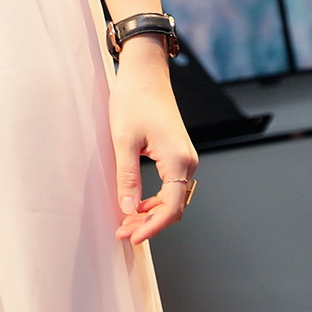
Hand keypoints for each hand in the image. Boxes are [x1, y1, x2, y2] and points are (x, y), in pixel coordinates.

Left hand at [108, 40, 198, 245]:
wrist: (145, 73)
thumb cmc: (134, 100)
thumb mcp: (124, 140)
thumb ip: (127, 177)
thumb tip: (128, 209)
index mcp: (178, 160)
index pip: (171, 208)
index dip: (151, 227)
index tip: (131, 238)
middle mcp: (188, 162)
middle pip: (174, 206)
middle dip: (149, 223)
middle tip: (123, 233)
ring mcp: (185, 158)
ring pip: (173, 197)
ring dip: (152, 213)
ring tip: (126, 222)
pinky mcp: (177, 153)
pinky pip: (171, 185)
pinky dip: (155, 199)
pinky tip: (136, 203)